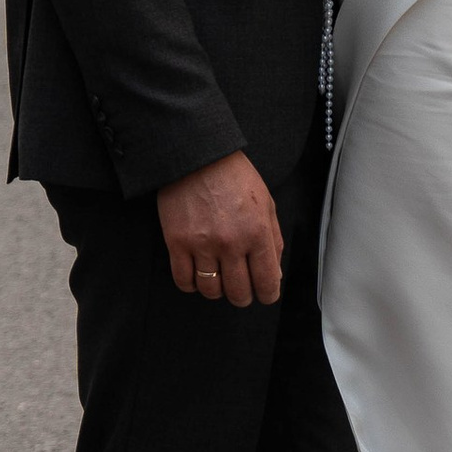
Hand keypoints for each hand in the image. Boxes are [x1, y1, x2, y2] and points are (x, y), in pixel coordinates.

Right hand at [158, 152, 283, 307]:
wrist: (198, 155)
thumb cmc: (235, 176)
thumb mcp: (266, 203)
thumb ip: (273, 241)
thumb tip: (274, 274)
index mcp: (257, 233)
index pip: (267, 283)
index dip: (267, 294)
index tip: (263, 293)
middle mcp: (232, 243)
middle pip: (238, 293)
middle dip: (242, 296)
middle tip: (240, 289)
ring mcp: (203, 244)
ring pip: (211, 290)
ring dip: (216, 290)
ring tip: (217, 279)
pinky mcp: (177, 242)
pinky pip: (184, 280)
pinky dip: (191, 284)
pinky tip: (196, 274)